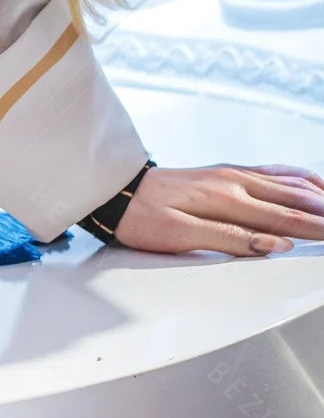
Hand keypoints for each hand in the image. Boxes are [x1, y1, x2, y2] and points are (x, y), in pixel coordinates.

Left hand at [111, 162, 323, 255]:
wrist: (115, 189)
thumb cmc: (143, 217)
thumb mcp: (180, 236)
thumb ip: (230, 239)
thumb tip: (276, 245)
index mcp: (225, 199)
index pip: (284, 219)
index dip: (317, 230)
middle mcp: (233, 181)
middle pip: (293, 198)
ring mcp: (230, 173)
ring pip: (287, 181)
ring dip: (317, 194)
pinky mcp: (225, 172)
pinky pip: (271, 172)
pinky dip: (297, 177)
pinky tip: (309, 182)